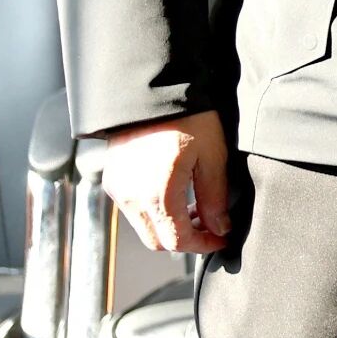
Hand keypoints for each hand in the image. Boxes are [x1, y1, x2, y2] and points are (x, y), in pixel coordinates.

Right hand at [91, 111, 234, 254]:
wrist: (152, 92)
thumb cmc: (187, 118)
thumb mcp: (212, 157)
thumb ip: (216, 198)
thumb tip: (220, 228)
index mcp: (157, 196)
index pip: (178, 241)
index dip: (203, 245)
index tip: (222, 239)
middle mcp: (131, 198)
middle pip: (157, 241)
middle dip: (187, 239)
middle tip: (212, 226)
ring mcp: (118, 189)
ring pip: (144, 227)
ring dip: (170, 227)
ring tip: (197, 207)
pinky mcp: (114, 179)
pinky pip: (133, 210)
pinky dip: (155, 213)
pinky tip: (176, 195)